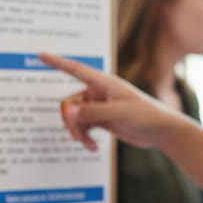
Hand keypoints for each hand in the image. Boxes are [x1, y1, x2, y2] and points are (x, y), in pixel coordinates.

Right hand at [39, 52, 187, 151]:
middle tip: (77, 136)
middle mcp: (99, 93)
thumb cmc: (145, 116)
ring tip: (86, 144)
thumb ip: (91, 112)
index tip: (40, 55)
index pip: (76, 70)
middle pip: (70, 103)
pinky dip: (85, 137)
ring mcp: (100, 107)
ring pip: (75, 117)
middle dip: (70, 120)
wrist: (162, 131)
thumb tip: (66, 112)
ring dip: (77, 131)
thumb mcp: (118, 113)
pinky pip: (83, 127)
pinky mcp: (103, 120)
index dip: (57, 62)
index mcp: (104, 83)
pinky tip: (92, 147)